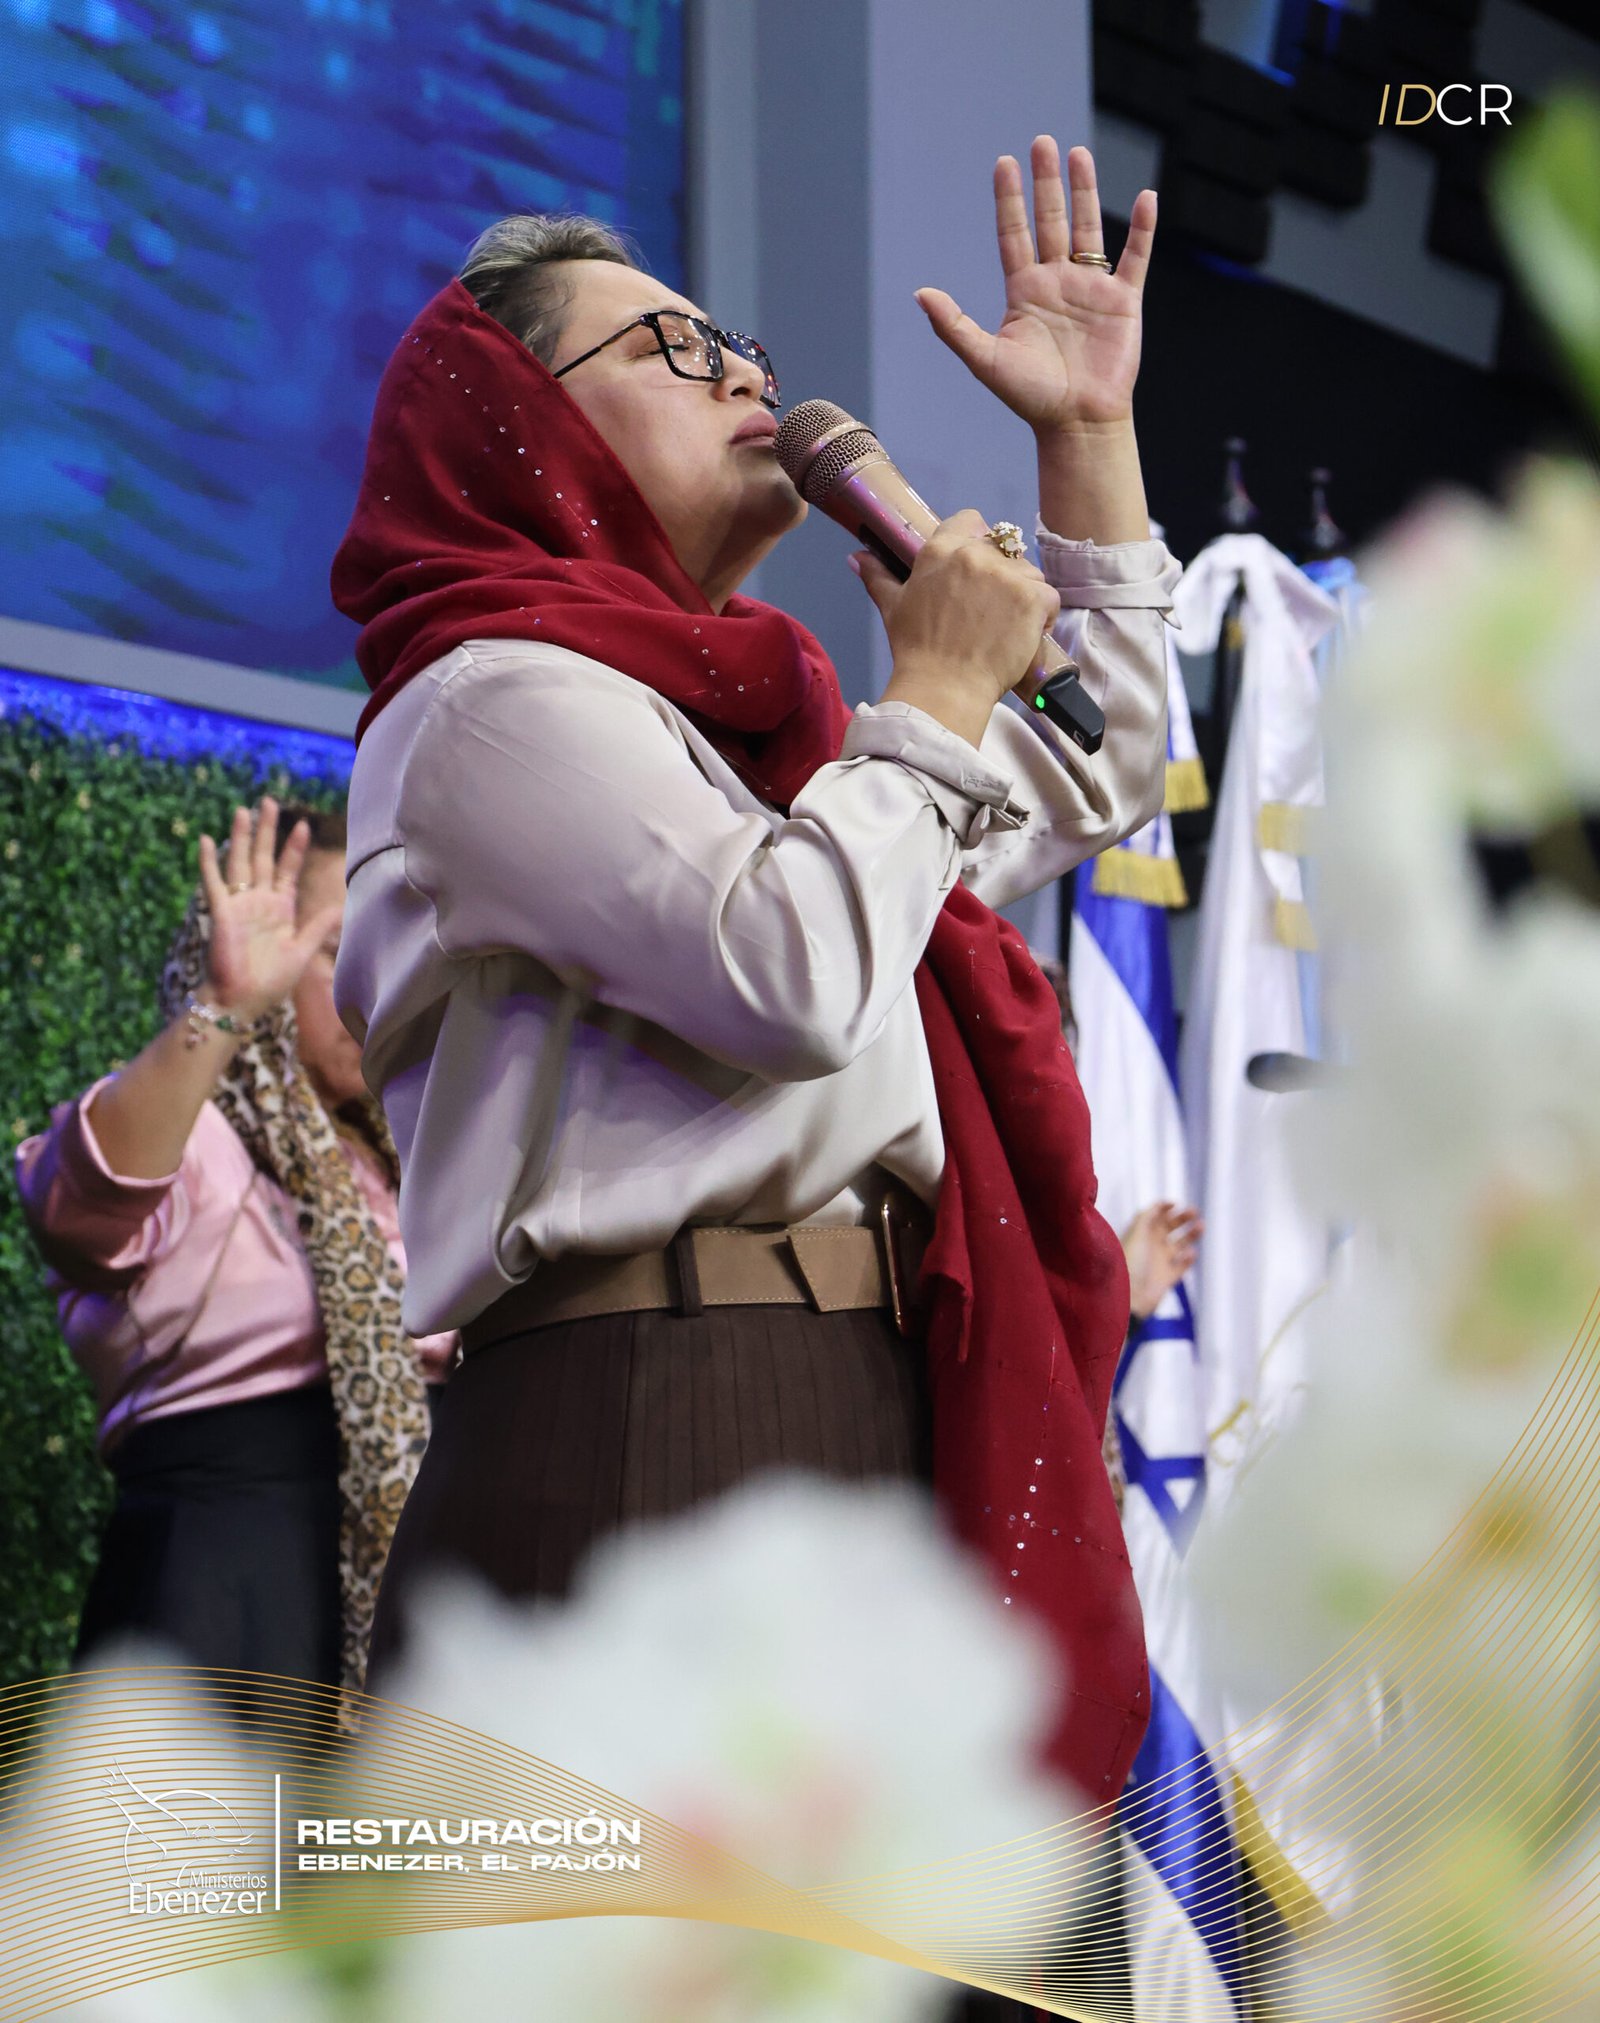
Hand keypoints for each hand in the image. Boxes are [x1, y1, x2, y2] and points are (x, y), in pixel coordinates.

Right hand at [196, 798, 340, 1024]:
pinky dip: (209, 862)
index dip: (294, 848)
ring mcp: (239, 904)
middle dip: (267, 830)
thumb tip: (343, 908)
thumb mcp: (303, 951)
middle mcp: (258, 901)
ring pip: (240, 862)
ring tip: (243, 810)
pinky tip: (206, 840)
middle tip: (269, 801)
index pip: (287, 870)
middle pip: (263, 857)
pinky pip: (213, 882)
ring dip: (241, 837)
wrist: (243, 1001)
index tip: (302, 825)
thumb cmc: (271, 981)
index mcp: (280, 908)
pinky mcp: (221, 912)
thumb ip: (320, 927)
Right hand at [856, 512, 1059, 742]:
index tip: (975, 572)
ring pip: (1029, 573)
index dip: (977, 543)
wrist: (943, 689)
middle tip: (988, 611)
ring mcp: (1007, 575)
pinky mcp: (1033, 598)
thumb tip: (856, 557)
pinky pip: (1049, 597)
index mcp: (941, 549)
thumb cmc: (915, 650)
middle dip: (1000, 575)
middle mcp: (975, 554)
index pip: (971, 520)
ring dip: (1023, 595)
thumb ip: (877, 576)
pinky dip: (1043, 617)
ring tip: (1005, 627)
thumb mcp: (892, 607)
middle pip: (1003, 550)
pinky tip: (1025, 636)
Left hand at [915, 138, 1154, 434]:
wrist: (1078, 423)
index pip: (1014, 234)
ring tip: (1078, 154)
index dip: (1009, 200)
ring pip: (1088, 228)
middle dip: (1046, 183)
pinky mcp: (1124, 301)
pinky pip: (1135, 256)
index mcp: (1024, 292)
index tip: (1004, 163)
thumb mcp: (986, 360)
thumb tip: (920, 293)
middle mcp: (1057, 283)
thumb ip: (954, 326)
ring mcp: (1091, 289)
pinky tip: (1145, 197)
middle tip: (1042, 143)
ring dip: (1084, 191)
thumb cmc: (1031, 398)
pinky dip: (1142, 228)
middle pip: (1050, 220)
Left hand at [1121, 1201, 1202, 1322]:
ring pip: (1178, 1245)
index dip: (1163, 1208)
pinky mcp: (1166, 1279)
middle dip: (1181, 1218)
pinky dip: (1188, 1259)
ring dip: (1190, 1235)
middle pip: (1168, 1228)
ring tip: (1201, 1226)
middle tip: (1194, 1212)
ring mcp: (1158, 1263)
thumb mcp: (1137, 1234)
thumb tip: (1159, 1204)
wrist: (1129, 1297)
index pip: (1152, 1217)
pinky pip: (1181, 1266)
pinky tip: (1191, 1253)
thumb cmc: (1129, 1264)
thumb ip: (1147, 1216)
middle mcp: (1149, 1247)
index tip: (1175, 1203)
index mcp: (1139, 1235)